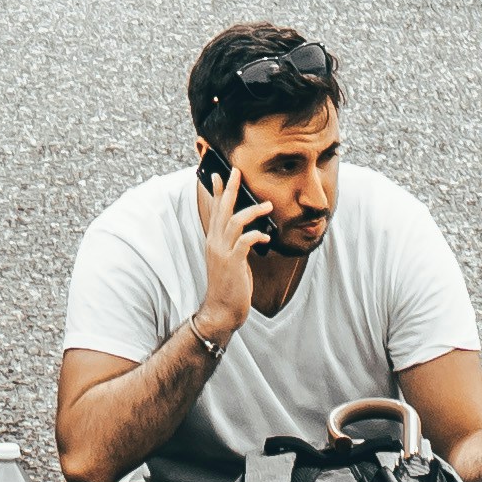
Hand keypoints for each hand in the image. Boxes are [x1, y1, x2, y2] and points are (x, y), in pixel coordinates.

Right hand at [193, 162, 263, 339]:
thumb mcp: (230, 260)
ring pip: (234, 221)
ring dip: (252, 211)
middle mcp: (215, 242)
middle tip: (237, 171)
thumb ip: (236, 244)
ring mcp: (222, 252)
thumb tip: (252, 232)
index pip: (215, 210)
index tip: (219, 174)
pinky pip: (245, 241)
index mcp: (214, 240)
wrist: (221, 310)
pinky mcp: (233, 262)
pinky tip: (266, 235)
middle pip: (222, 209)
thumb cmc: (229, 286)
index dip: (218, 191)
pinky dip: (257, 234)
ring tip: (267, 205)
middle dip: (231, 188)